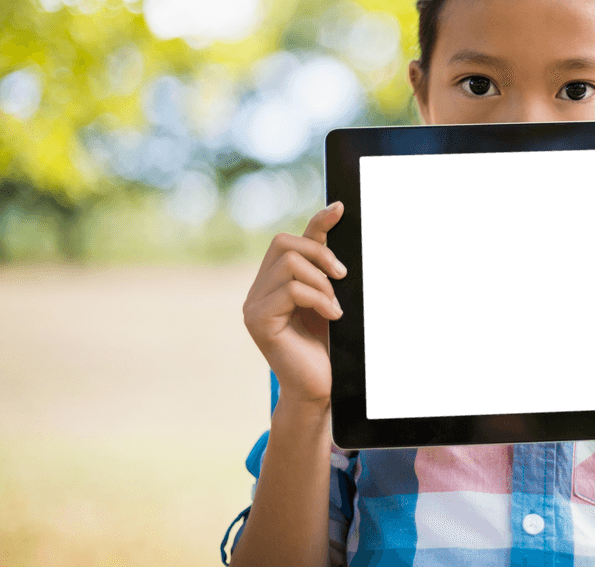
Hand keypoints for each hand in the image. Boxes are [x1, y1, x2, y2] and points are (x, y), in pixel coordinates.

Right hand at [241, 202, 347, 405]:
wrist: (322, 386)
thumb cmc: (328, 344)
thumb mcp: (330, 295)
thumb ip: (327, 263)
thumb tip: (336, 213)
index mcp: (272, 281)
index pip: (289, 239)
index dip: (316, 223)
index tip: (341, 209)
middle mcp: (256, 290)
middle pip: (284, 243)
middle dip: (320, 254)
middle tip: (343, 278)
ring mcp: (252, 305)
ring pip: (289, 264)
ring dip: (322, 282)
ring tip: (335, 307)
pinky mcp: (257, 321)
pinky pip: (291, 290)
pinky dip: (319, 299)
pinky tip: (332, 316)